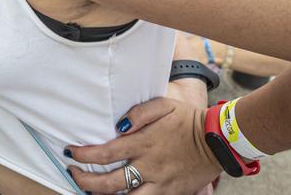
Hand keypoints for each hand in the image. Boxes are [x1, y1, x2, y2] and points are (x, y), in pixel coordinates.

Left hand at [66, 98, 221, 194]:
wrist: (218, 140)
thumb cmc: (188, 119)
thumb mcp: (163, 104)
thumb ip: (138, 112)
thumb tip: (118, 125)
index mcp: (144, 144)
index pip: (105, 153)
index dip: (84, 156)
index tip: (71, 153)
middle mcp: (149, 167)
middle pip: (110, 183)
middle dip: (85, 181)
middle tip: (73, 174)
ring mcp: (160, 183)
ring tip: (91, 192)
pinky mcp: (171, 193)